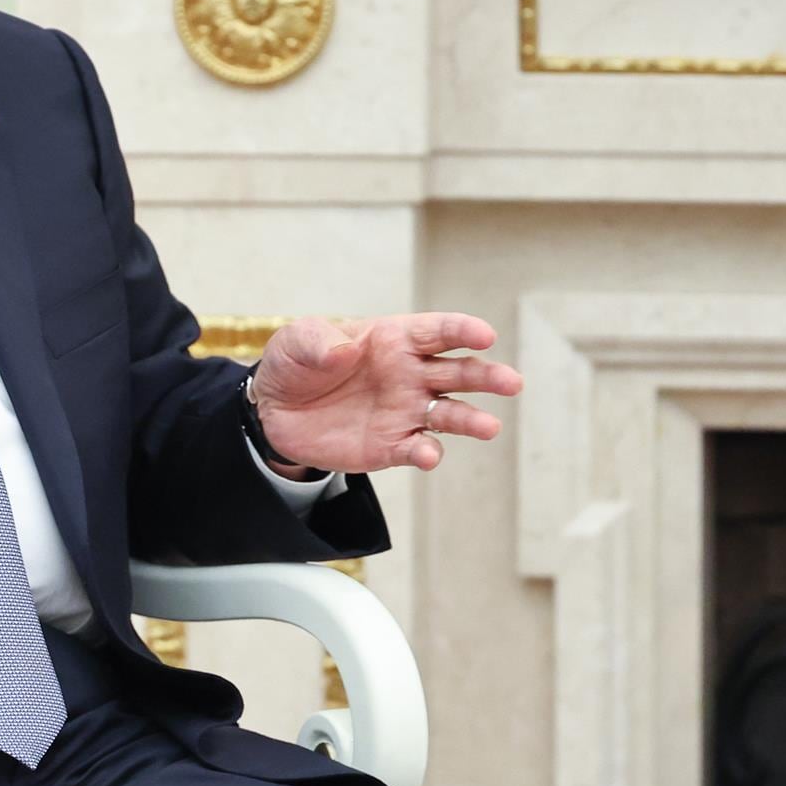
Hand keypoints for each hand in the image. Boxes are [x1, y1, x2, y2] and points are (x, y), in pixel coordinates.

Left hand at [253, 312, 522, 473]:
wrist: (274, 411)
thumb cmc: (295, 364)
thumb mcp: (296, 341)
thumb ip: (319, 341)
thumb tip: (346, 351)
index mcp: (394, 339)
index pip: (438, 331)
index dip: (463, 331)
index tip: (484, 335)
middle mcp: (410, 375)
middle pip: (459, 373)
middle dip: (487, 376)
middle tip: (511, 382)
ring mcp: (405, 411)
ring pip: (450, 415)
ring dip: (472, 420)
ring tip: (489, 427)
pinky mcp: (392, 445)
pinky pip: (418, 449)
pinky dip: (427, 453)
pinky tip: (429, 454)